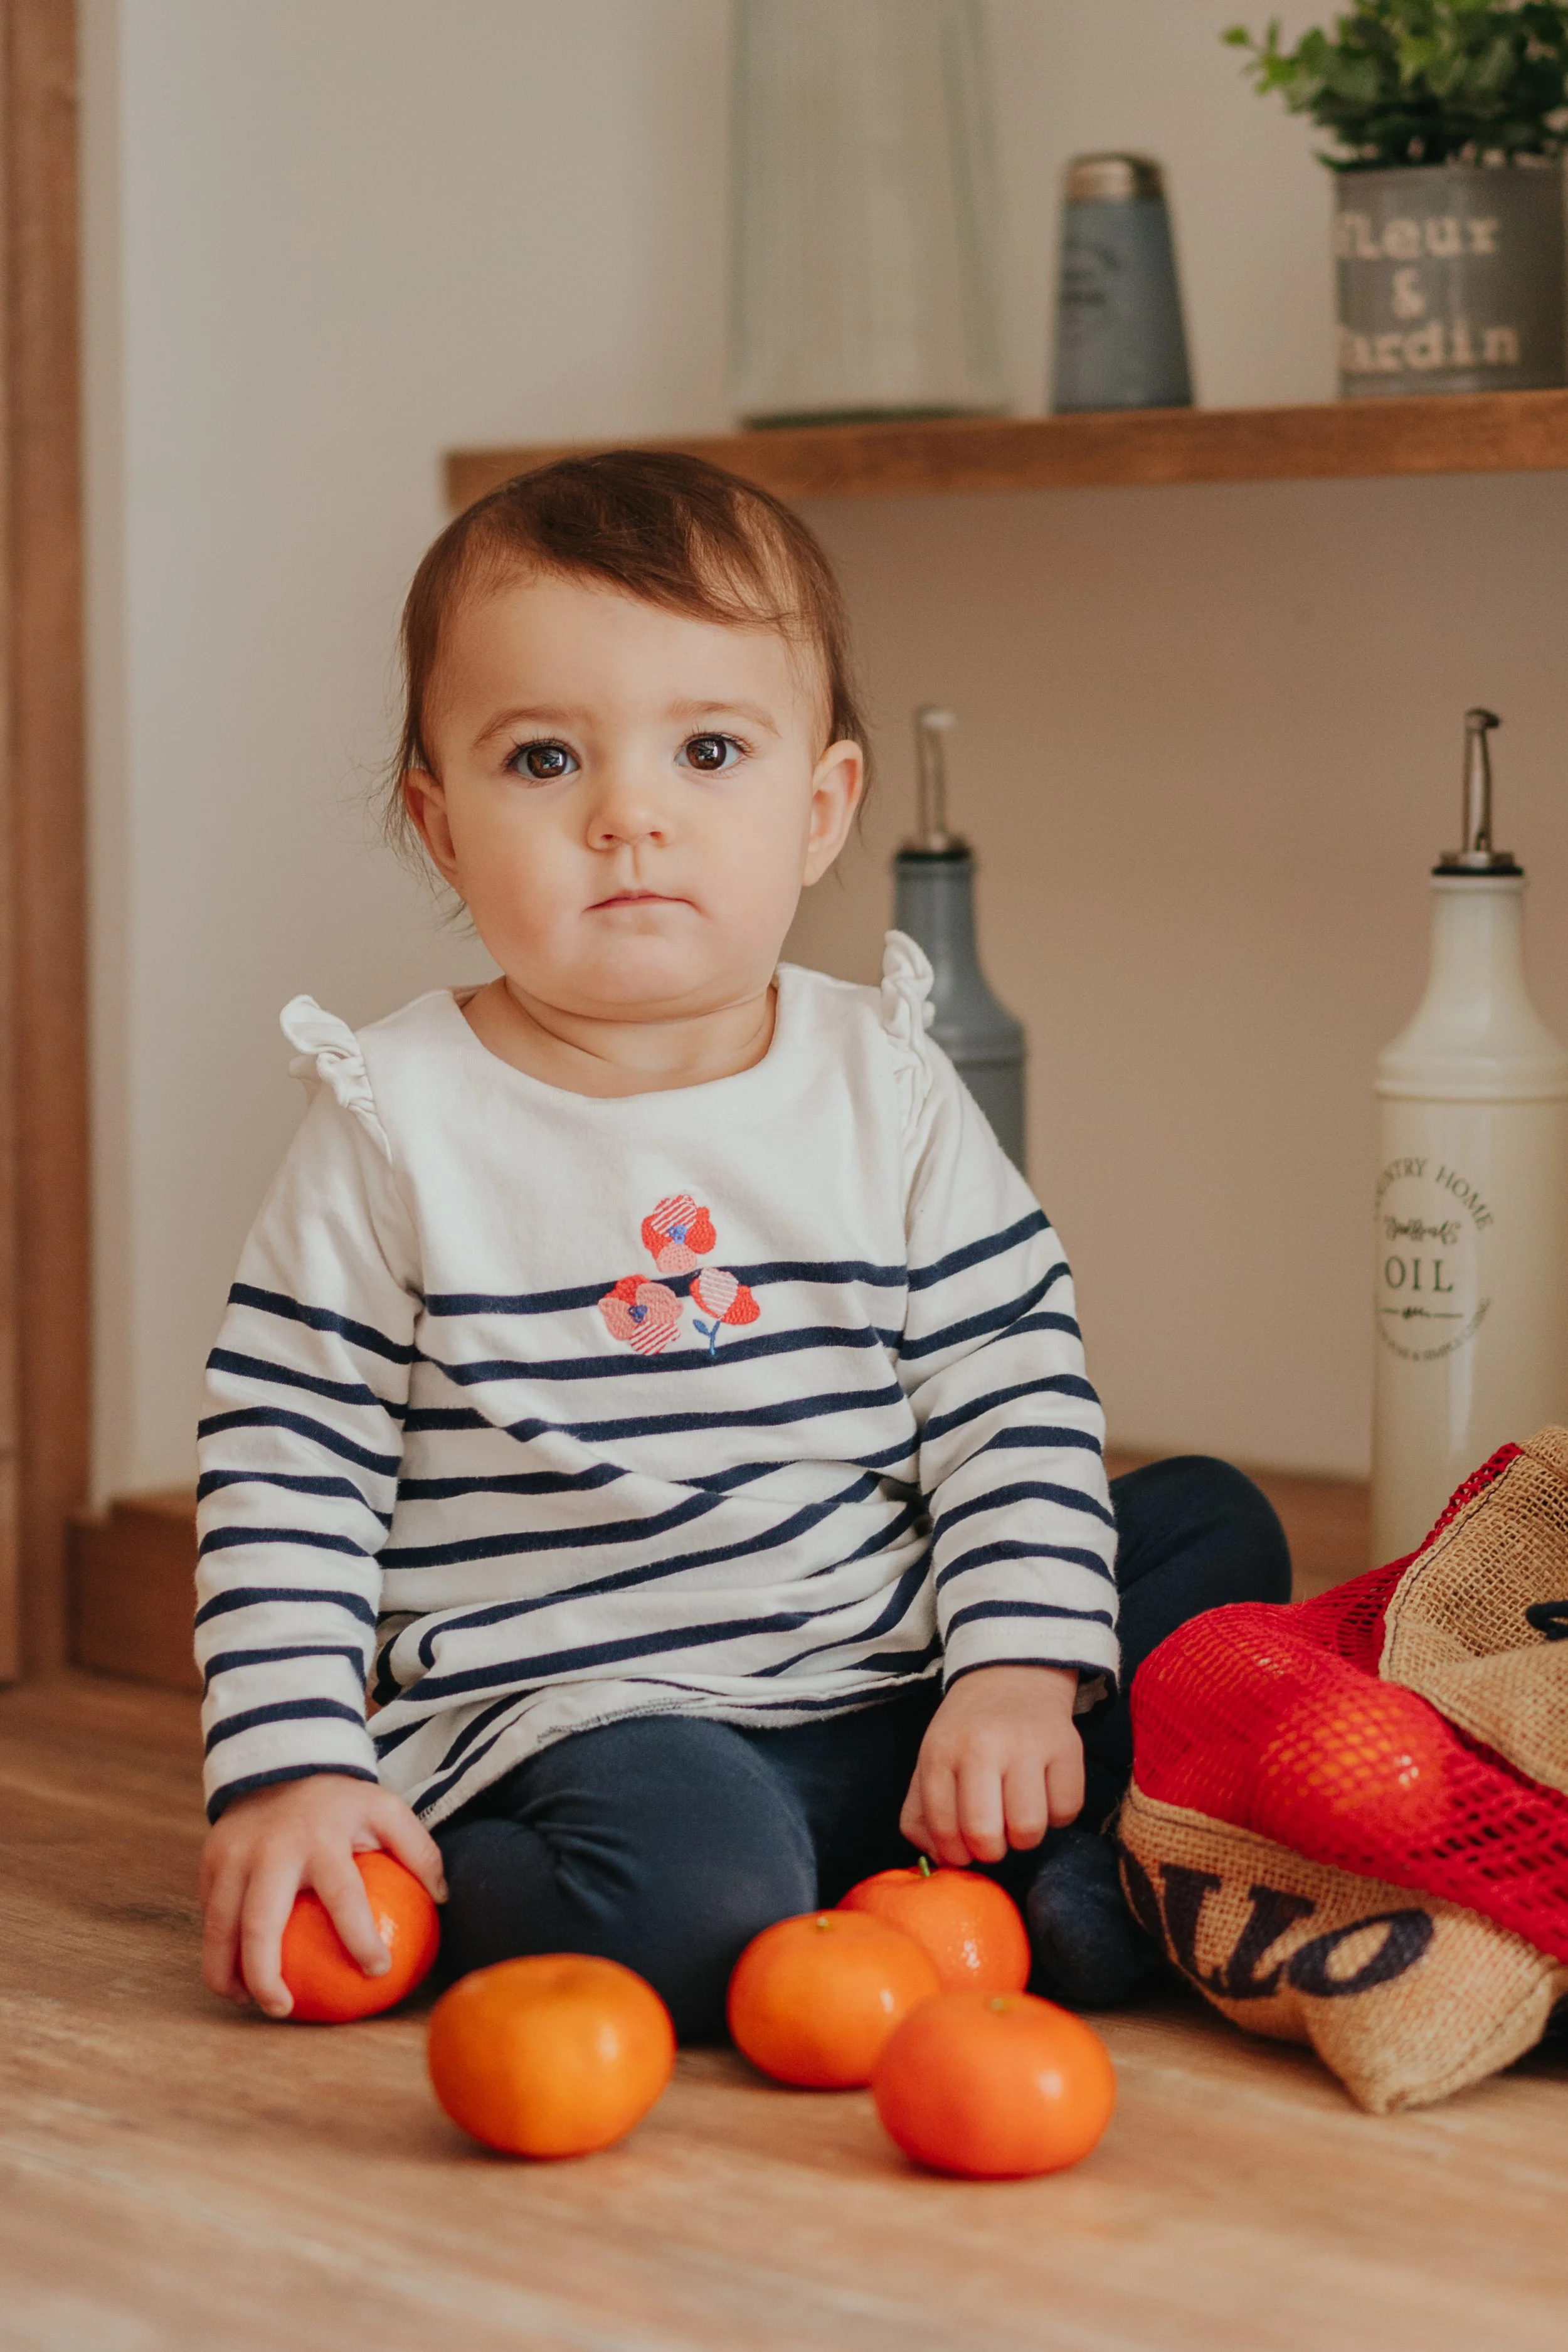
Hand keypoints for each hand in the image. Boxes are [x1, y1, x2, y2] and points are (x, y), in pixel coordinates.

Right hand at [199, 1773, 446, 2019]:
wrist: (282, 1760)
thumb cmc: (342, 1801)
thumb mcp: (386, 1809)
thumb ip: (418, 1850)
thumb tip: (444, 1898)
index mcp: (322, 1839)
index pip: (343, 1897)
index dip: (360, 1938)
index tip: (377, 1970)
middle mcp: (272, 1850)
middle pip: (259, 1924)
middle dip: (265, 1975)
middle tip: (283, 2009)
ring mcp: (234, 1856)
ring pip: (221, 1928)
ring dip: (229, 1973)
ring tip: (250, 2001)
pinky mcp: (210, 1861)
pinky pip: (210, 1914)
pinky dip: (218, 1950)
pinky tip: (234, 1974)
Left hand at [899, 1665, 1083, 1866]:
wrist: (1010, 1677)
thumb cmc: (967, 1733)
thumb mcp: (930, 1762)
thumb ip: (921, 1815)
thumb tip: (939, 1861)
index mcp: (941, 1752)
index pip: (943, 1826)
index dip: (955, 1854)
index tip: (964, 1850)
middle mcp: (982, 1746)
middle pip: (985, 1833)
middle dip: (990, 1852)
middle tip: (993, 1839)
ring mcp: (1028, 1745)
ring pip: (1028, 1828)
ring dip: (1024, 1837)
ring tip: (1018, 1817)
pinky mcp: (1068, 1746)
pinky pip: (1066, 1811)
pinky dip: (1057, 1816)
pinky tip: (1044, 1797)